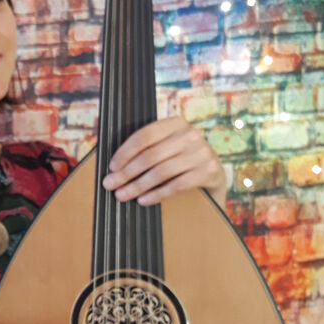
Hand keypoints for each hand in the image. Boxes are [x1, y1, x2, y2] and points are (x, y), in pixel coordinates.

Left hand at [101, 116, 226, 207]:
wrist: (213, 174)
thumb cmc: (180, 160)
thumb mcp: (167, 147)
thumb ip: (146, 149)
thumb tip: (114, 167)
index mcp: (176, 123)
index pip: (144, 136)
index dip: (124, 152)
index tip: (111, 167)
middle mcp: (190, 134)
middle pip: (150, 155)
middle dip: (126, 173)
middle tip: (110, 184)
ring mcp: (202, 153)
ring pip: (161, 171)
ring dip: (138, 186)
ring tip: (123, 195)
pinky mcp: (209, 171)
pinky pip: (177, 185)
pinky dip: (157, 194)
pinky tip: (143, 200)